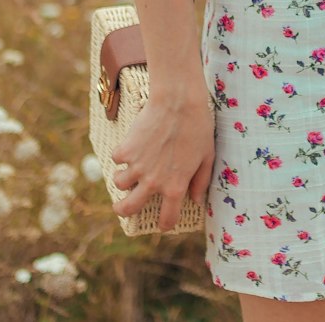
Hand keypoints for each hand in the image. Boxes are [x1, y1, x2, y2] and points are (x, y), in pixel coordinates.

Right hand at [111, 88, 214, 231]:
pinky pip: (117, 159)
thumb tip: (196, 199)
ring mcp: (137, 166)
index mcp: (175, 187)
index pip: (167, 218)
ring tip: (128, 171)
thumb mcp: (207, 156)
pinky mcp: (126, 149)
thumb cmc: (198, 126)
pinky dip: (121, 155)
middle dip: (123, 211)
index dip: (165, 223)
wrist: (178, 101)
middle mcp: (153, 181)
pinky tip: (131, 146)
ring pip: (119, 184)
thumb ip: (201, 181)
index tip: (163, 221)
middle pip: (129, 208)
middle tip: (122, 208)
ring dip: (122, 179)